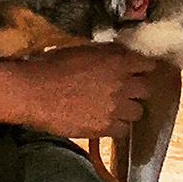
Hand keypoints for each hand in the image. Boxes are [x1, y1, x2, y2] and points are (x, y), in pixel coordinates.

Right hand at [2, 43, 157, 140]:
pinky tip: (104, 122)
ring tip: (114, 109)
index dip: (143, 68)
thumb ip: (104, 54)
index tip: (138, 71)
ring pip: (138, 112)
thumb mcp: (81, 50)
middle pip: (145, 90)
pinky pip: (123, 131)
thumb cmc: (51, 66)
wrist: (34, 92)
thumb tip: (116, 55)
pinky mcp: (106, 127)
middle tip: (123, 91)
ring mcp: (115, 108)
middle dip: (136, 90)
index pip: (147, 64)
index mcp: (116, 61)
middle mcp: (122, 84)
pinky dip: (116, 127)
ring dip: (128, 110)